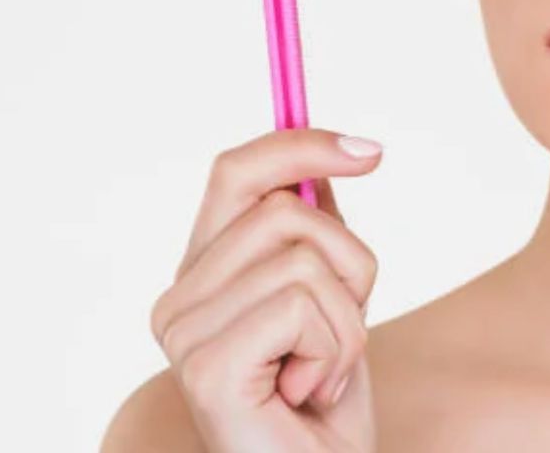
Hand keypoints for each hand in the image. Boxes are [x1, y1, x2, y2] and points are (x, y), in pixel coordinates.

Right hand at [149, 127, 383, 451]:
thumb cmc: (324, 404)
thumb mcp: (332, 300)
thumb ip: (317, 234)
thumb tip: (330, 157)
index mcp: (202, 273)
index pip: (236, 172)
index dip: (300, 145)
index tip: (371, 152)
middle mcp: (178, 298)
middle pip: (283, 210)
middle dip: (349, 262)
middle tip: (344, 326)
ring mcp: (183, 332)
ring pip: (303, 260)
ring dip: (347, 320)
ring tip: (325, 371)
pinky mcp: (205, 366)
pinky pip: (301, 306)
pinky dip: (335, 351)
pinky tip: (311, 393)